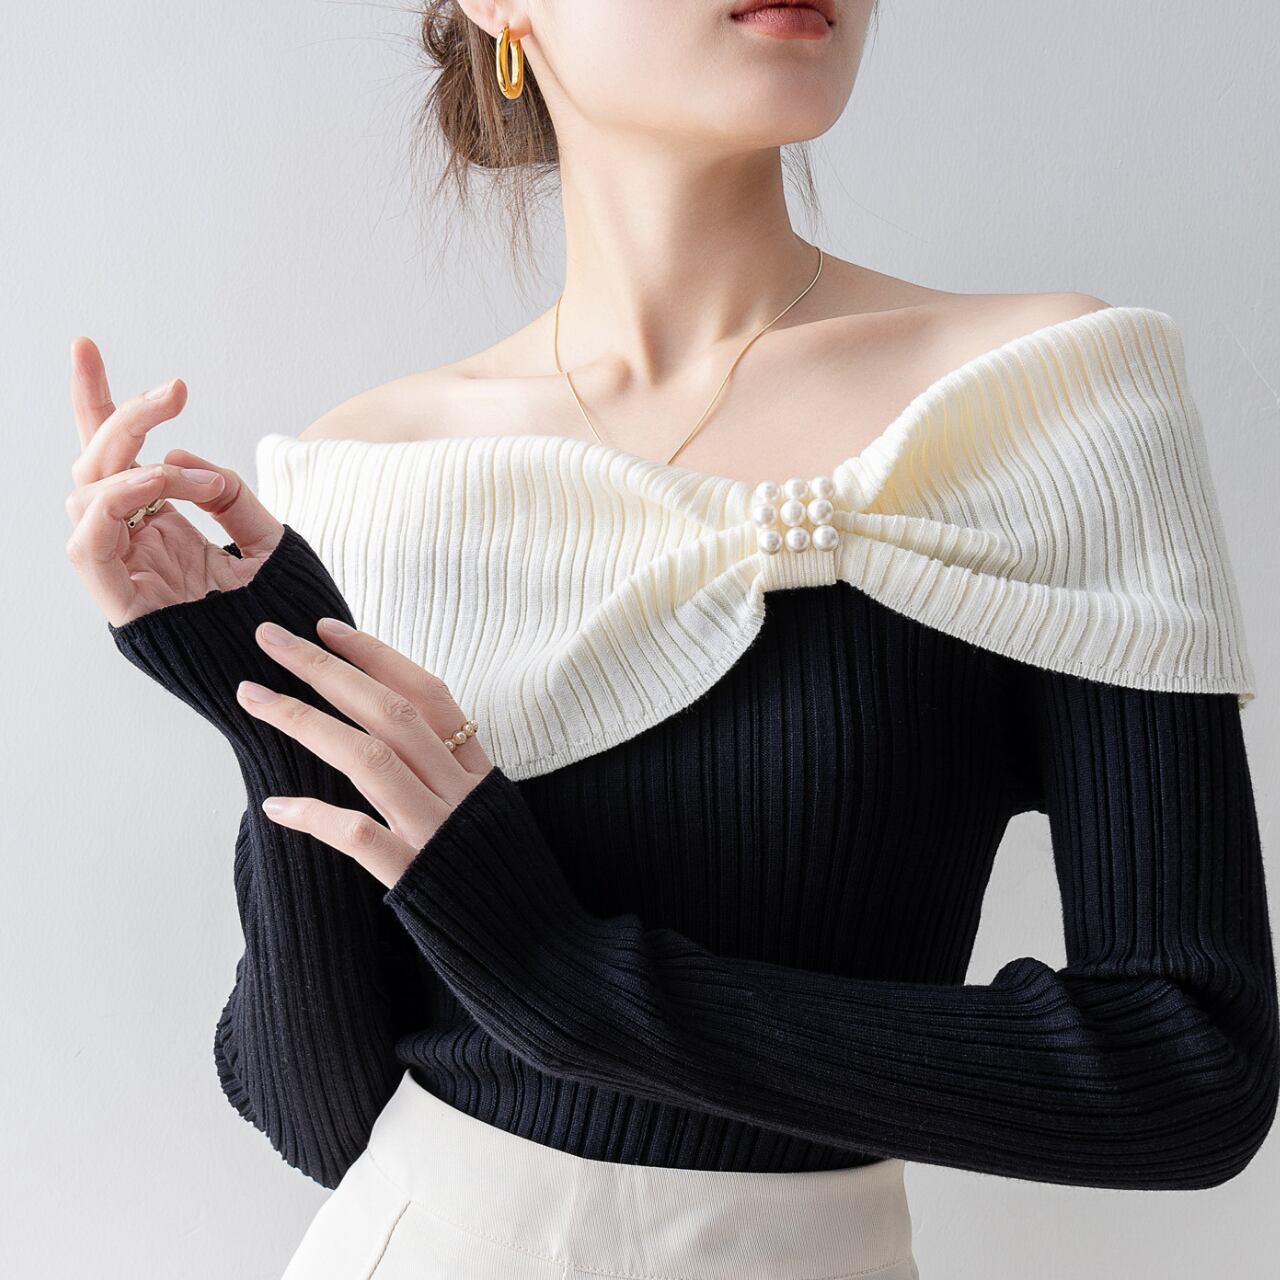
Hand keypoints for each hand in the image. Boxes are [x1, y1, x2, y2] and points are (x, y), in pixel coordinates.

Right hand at [65, 335, 285, 625]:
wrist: (300, 685)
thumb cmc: (288, 616)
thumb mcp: (270, 540)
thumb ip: (229, 494)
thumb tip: (175, 454)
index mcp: (163, 528)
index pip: (119, 457)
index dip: (98, 403)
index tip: (87, 345)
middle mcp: (135, 546)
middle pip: (94, 467)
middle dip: (119, 416)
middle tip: (173, 390)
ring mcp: (125, 574)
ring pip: (86, 498)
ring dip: (129, 466)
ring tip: (182, 469)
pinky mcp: (122, 607)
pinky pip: (88, 548)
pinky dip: (114, 506)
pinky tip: (155, 485)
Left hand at [238, 615, 493, 889]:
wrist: (548, 957)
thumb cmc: (511, 890)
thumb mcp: (496, 820)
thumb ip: (458, 783)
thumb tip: (405, 752)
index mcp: (482, 773)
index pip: (429, 694)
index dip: (377, 656)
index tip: (326, 627)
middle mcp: (463, 792)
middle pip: (392, 711)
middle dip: (326, 668)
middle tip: (270, 637)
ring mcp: (441, 833)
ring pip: (371, 758)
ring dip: (305, 721)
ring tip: (252, 697)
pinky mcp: (419, 878)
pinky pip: (360, 835)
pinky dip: (315, 816)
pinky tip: (275, 806)